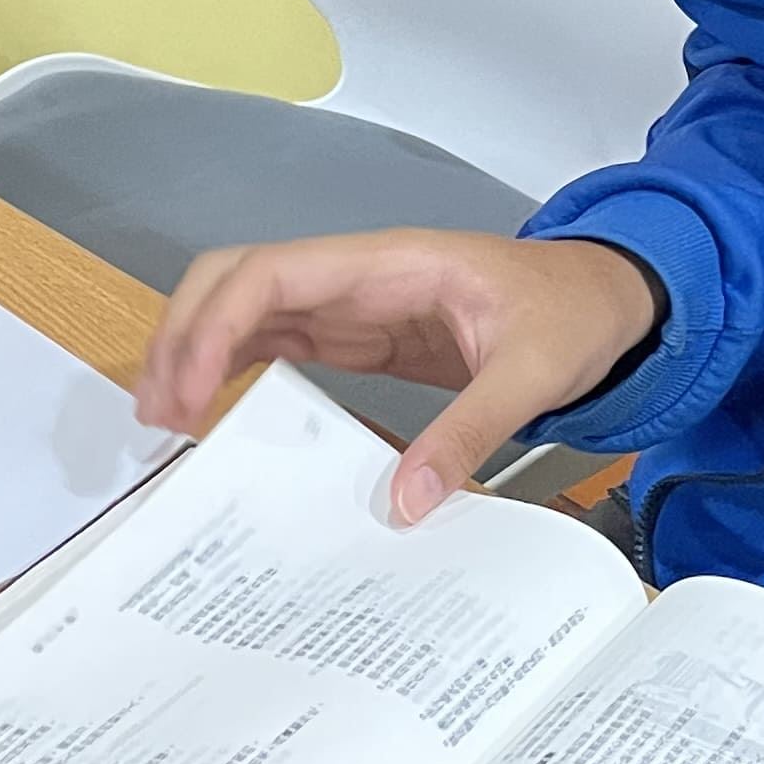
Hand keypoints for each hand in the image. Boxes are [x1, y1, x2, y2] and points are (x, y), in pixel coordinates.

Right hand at [137, 231, 658, 523]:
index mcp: (388, 264)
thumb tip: (405, 499)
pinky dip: (234, 370)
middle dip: (181, 335)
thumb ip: (470, 431)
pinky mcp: (359, 334)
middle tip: (157, 414)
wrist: (607, 297)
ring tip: (166, 421)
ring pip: (245, 310)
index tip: (187, 390)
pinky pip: (277, 343)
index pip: (270, 272)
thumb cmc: (574, 310)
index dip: (213, 325)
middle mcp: (356, 275)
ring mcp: (352, 303)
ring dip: (196, 353)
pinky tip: (215, 415)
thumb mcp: (535, 372)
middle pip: (235, 281)